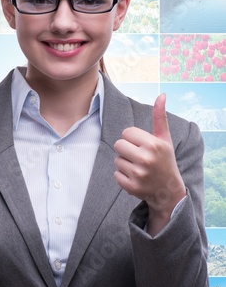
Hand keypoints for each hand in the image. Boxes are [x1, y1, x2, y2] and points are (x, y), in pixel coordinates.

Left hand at [114, 94, 185, 234]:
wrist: (169, 191)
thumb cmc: (164, 160)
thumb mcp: (164, 139)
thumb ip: (159, 117)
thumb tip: (161, 95)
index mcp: (154, 144)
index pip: (126, 132)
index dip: (133, 138)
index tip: (143, 146)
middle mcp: (146, 159)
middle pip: (118, 145)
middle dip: (126, 149)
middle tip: (139, 157)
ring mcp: (138, 174)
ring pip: (117, 160)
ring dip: (125, 163)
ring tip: (139, 168)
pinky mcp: (131, 187)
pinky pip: (116, 174)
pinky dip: (123, 176)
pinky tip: (136, 178)